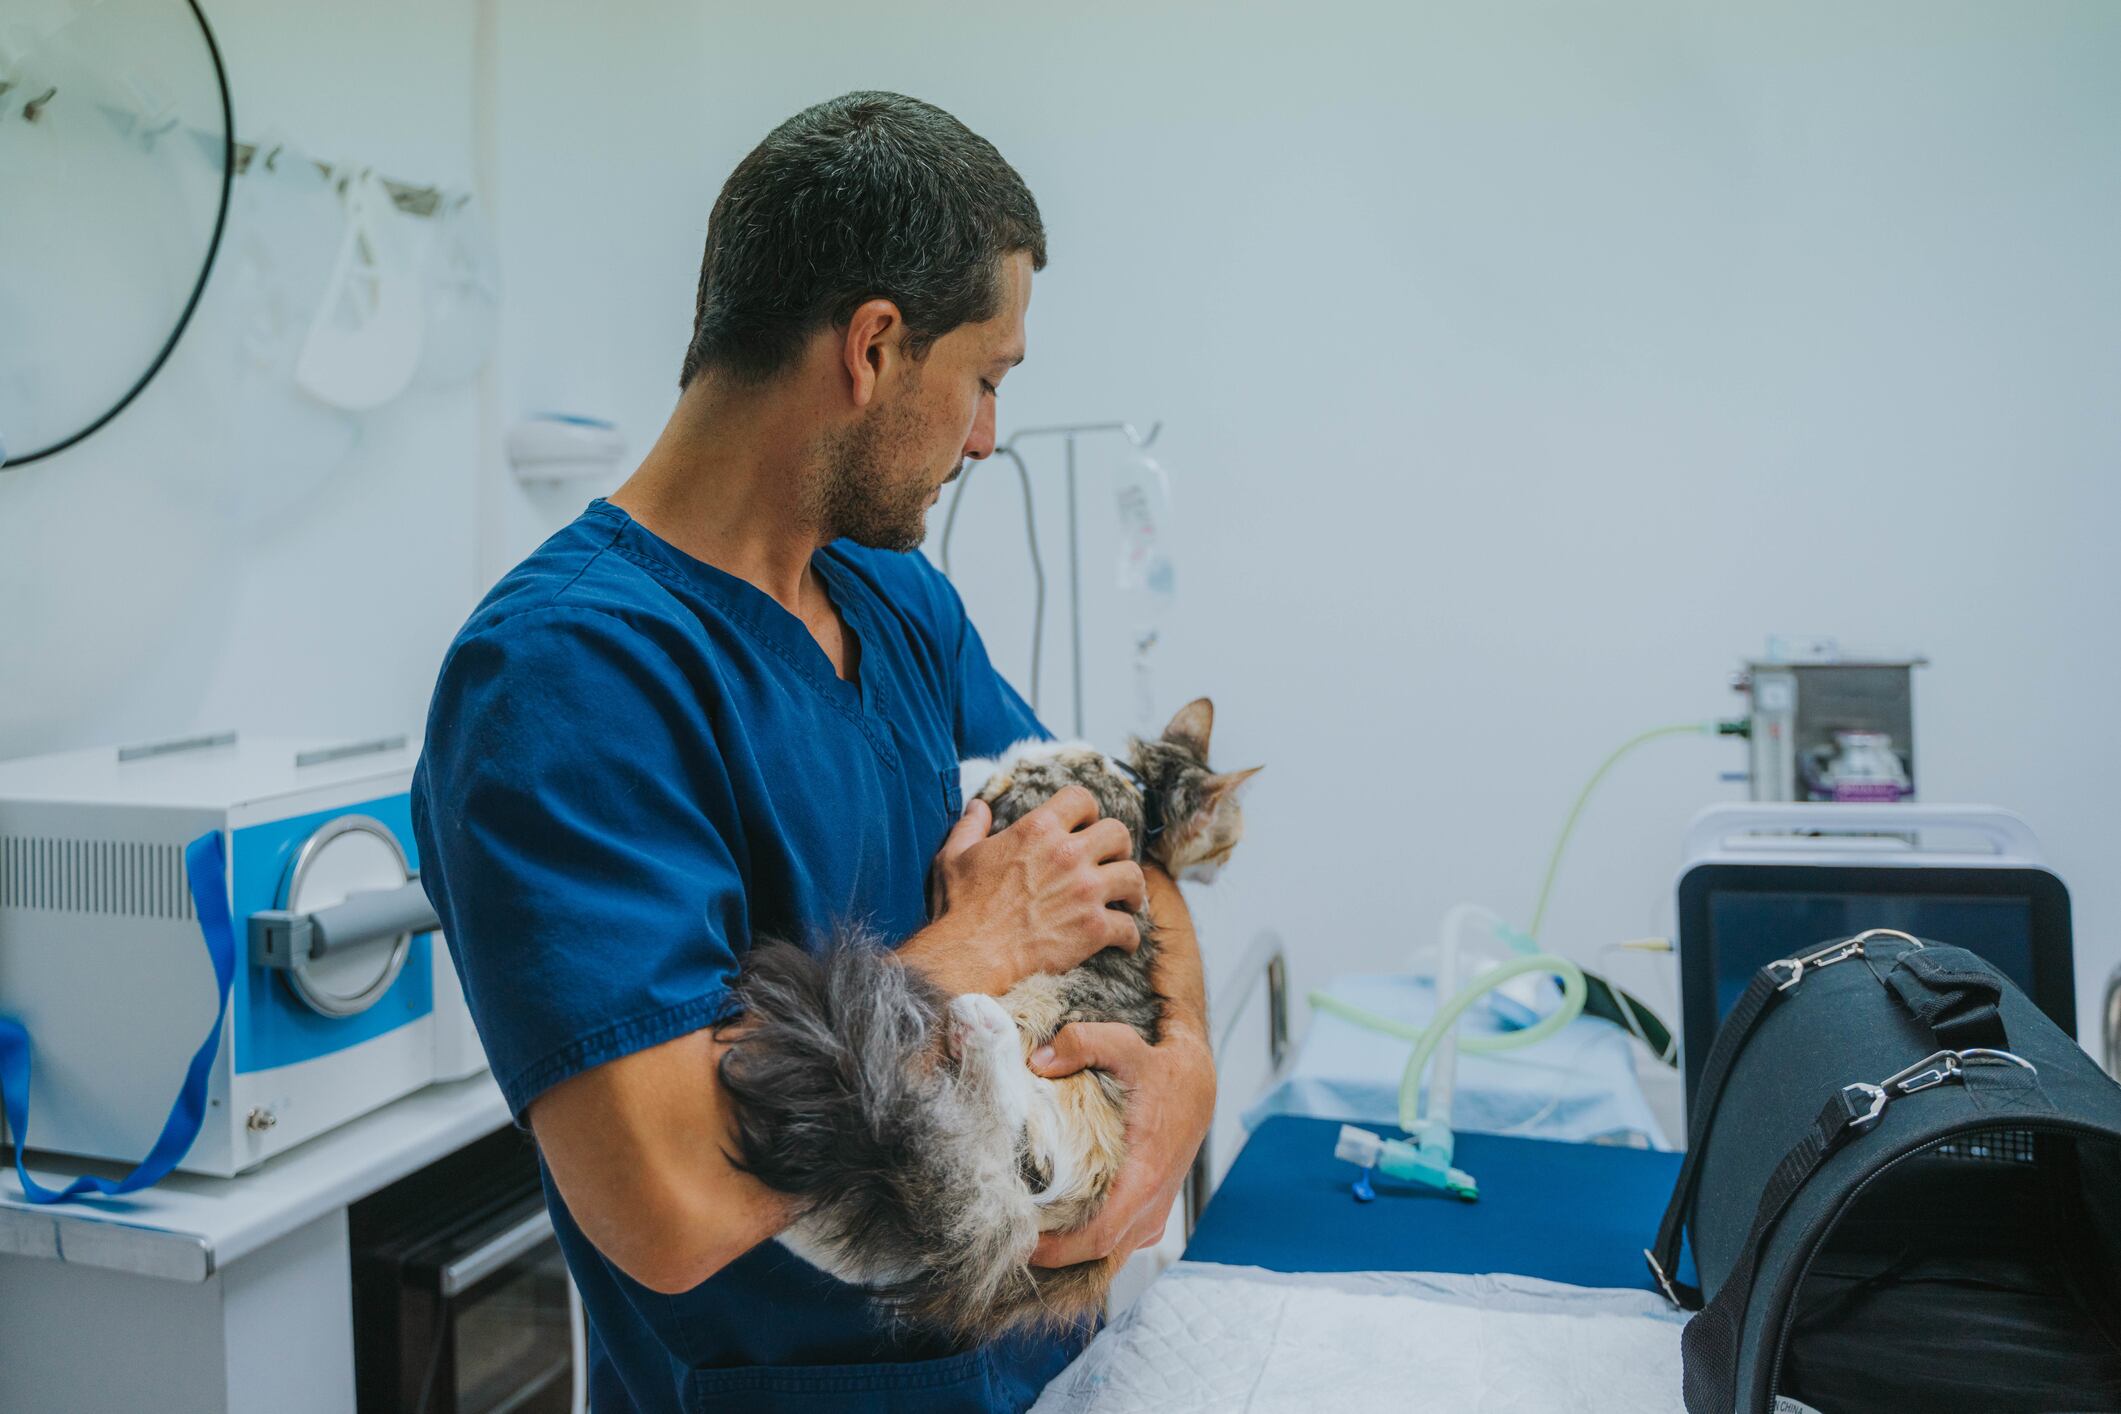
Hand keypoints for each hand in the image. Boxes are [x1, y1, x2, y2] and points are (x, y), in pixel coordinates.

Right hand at [908, 788, 1145, 995]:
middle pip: (1118, 832)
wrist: (971, 955)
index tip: (1086, 826)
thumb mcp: (955, 856)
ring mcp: (1086, 890)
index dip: (1088, 810)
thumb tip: (978, 806)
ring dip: (1133, 889)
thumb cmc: (961, 907)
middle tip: (1112, 862)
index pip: (1081, 798)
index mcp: (1037, 829)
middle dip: (1119, 846)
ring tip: (1127, 900)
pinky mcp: (1094, 928)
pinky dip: (1129, 936)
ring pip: (1134, 876)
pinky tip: (1123, 941)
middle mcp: (1068, 853)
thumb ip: (970, 827)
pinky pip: (1130, 927)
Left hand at [1027, 1022, 1215, 1267]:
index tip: (1018, 1243)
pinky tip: (1055, 1232)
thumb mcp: (1125, 1044)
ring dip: (1068, 1255)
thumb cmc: (1162, 1072)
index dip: (1056, 1249)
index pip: (1099, 1236)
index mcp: (1145, 1177)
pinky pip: (1117, 1245)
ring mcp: (1153, 1215)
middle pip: (1097, 1254)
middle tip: (1008, 1242)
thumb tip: (1039, 1061)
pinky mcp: (1150, 1214)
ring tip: (1025, 1239)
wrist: (1198, 1085)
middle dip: (1052, 1257)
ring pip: (1108, 1254)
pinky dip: (1086, 1247)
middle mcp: (1151, 1206)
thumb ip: (1082, 1043)